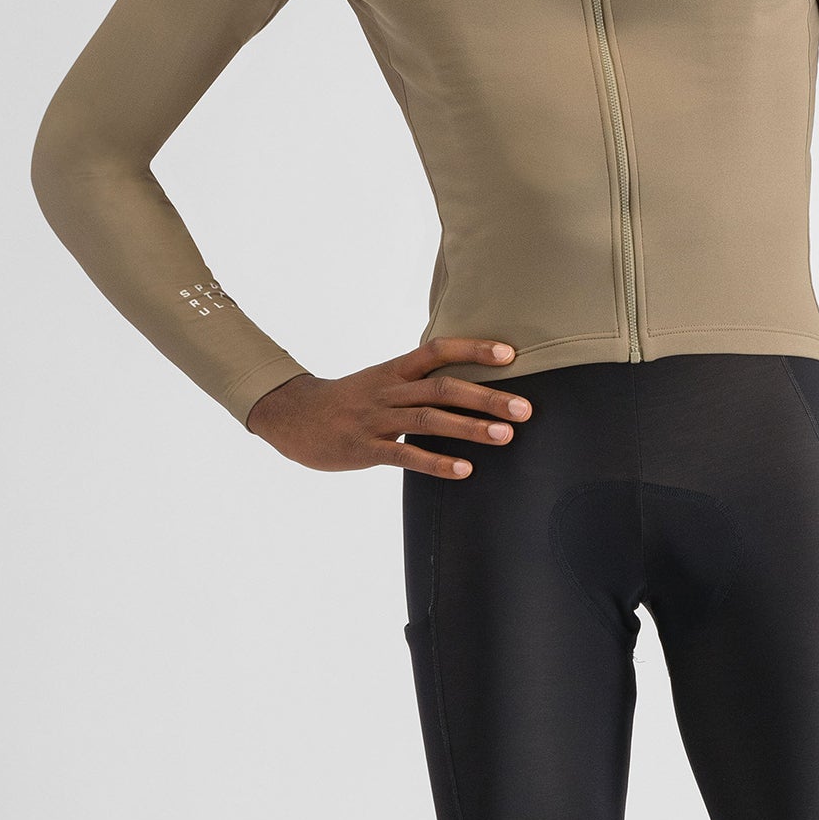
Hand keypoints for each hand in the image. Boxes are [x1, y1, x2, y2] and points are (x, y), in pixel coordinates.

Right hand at [243, 337, 532, 474]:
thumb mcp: (383, 381)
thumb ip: (420, 383)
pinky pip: (405, 456)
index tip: (511, 354)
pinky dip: (437, 462)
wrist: (294, 416)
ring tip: (506, 436)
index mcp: (395, 369)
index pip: (439, 350)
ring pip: (429, 419)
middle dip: (487, 397)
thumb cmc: (350, 400)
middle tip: (525, 408)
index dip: (474, 349)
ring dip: (470, 428)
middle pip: (443, 387)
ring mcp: (376, 419)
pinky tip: (464, 470)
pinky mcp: (364, 449)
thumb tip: (469, 386)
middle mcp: (389, 390)